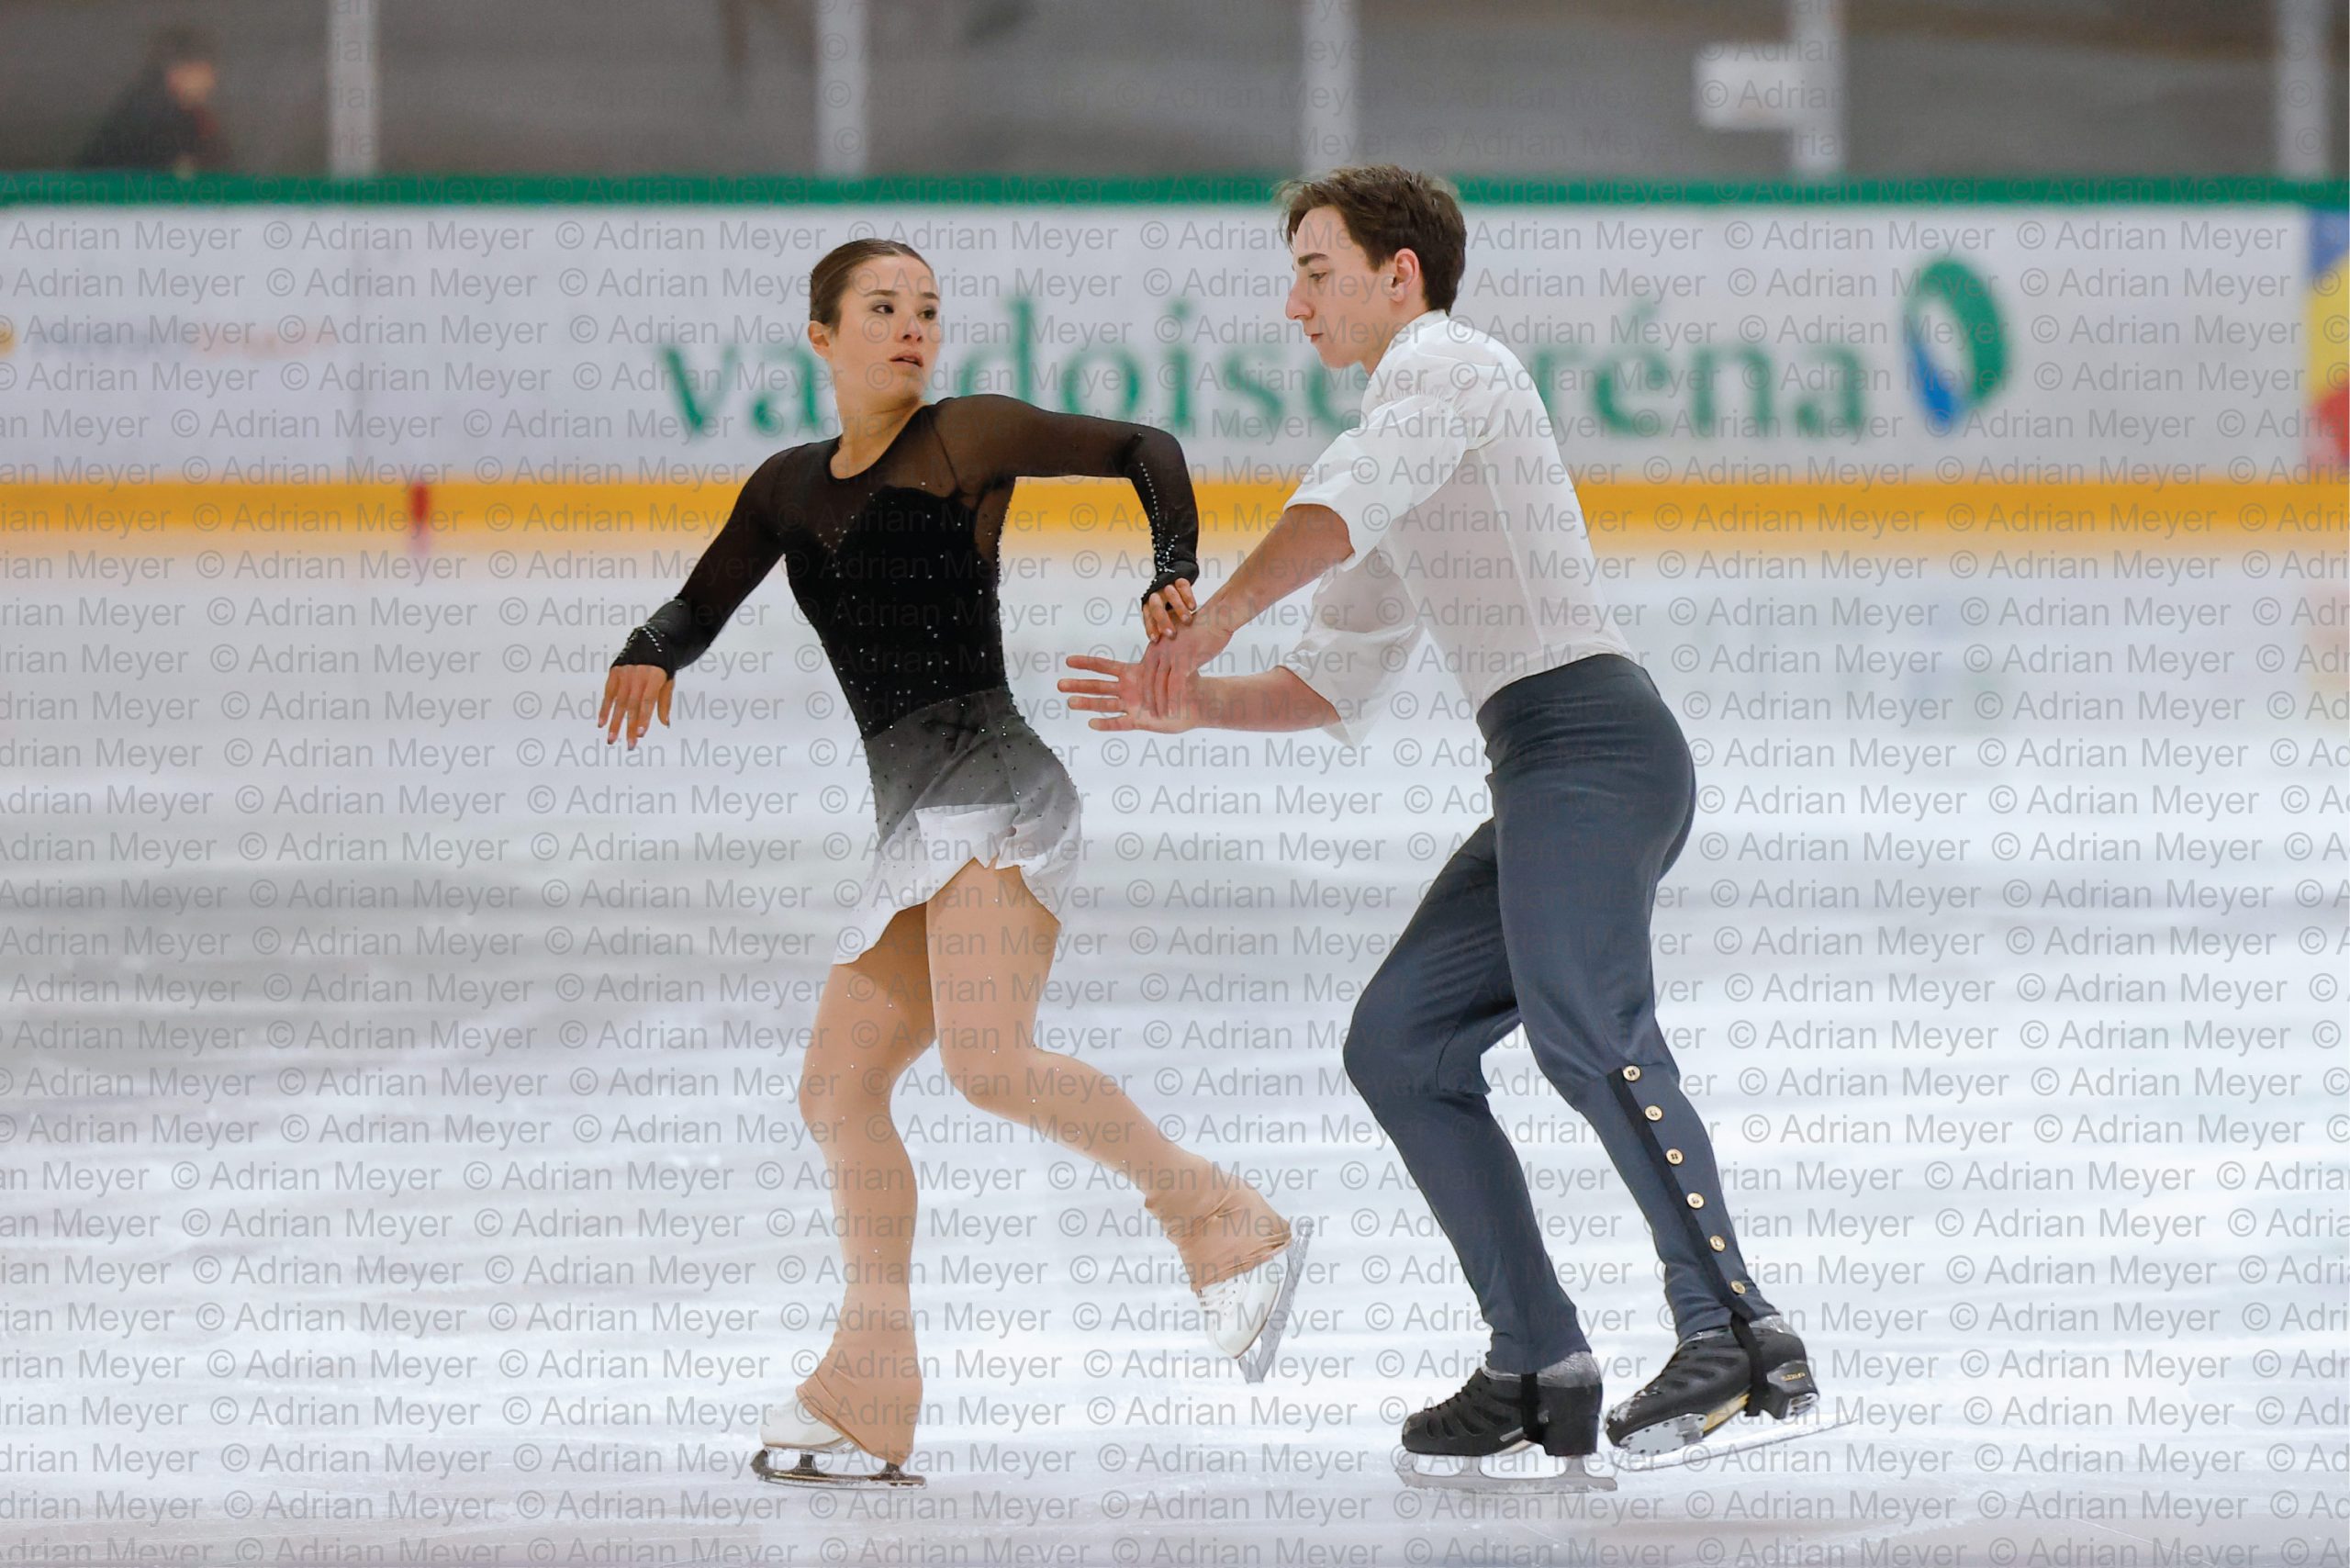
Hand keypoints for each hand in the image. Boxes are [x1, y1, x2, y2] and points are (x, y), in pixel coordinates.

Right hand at [599, 664, 673, 748]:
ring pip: (618, 702)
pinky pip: (608, 694)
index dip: (644, 717)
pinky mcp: (614, 672)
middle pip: (632, 705)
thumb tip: (665, 723)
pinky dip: (604, 709)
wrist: (649, 641)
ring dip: (614, 722)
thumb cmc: (662, 666)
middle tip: (630, 745)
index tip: (640, 734)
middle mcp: (637, 675)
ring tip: (612, 739)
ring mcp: (624, 673)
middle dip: (630, 726)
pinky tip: (601, 723)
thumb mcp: (668, 681)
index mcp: (654, 677)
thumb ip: (665, 701)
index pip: (647, 700)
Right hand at [1059, 652, 1198, 732]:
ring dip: (1087, 703)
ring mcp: (1132, 705)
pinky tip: (1091, 723)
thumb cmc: (1187, 680)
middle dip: (1079, 684)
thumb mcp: (1172, 662)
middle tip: (1060, 684)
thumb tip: (1159, 631)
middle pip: (1099, 686)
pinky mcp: (1139, 721)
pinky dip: (1106, 723)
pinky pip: (1119, 722)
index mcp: (1133, 673)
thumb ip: (1163, 650)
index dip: (1087, 663)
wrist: (1196, 703)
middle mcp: (1128, 689)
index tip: (1068, 661)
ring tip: (1069, 702)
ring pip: (1104, 704)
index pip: (1105, 666)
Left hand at [1138, 612, 1229, 716]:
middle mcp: (1159, 649)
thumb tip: (1173, 666)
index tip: (1147, 702)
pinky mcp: (1184, 659)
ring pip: (1161, 684)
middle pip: (1150, 679)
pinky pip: (1175, 684)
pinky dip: (1173, 700)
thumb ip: (1172, 652)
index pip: (1146, 671)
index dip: (1146, 688)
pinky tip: (1174, 711)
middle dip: (1150, 698)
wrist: (1217, 618)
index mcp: (1156, 644)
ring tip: (1162, 716)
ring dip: (1160, 702)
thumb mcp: (1180, 639)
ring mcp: (1170, 654)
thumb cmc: (1202, 628)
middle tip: (1152, 713)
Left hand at [1141, 578, 1196, 642]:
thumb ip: (1166, 635)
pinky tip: (1193, 607)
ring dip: (1178, 609)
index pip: (1148, 617)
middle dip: (1163, 621)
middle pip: (1156, 606)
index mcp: (1150, 608)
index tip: (1156, 639)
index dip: (1150, 628)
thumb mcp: (1168, 623)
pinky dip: (1187, 597)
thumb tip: (1168, 654)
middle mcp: (1157, 596)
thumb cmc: (1174, 612)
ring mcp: (1168, 587)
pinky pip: (1182, 585)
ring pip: (1170, 594)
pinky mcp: (1180, 580)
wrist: (1180, 588)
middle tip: (1172, 634)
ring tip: (1187, 621)